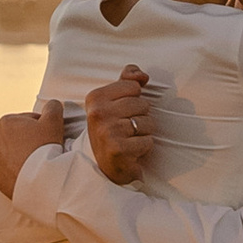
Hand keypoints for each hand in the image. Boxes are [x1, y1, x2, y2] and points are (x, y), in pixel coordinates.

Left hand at [0, 101, 67, 194]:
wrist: (37, 180)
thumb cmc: (45, 148)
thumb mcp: (54, 121)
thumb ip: (53, 107)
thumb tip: (51, 104)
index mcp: (6, 121)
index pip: (29, 120)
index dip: (43, 128)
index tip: (50, 137)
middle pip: (18, 137)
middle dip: (30, 141)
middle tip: (44, 150)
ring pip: (11, 153)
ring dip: (21, 155)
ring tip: (36, 163)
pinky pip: (6, 170)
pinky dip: (15, 170)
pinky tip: (27, 173)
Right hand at [84, 66, 155, 182]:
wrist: (106, 167)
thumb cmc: (113, 131)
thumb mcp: (115, 101)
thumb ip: (127, 81)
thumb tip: (142, 75)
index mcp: (95, 98)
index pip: (134, 86)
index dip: (134, 101)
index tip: (121, 114)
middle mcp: (97, 113)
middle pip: (142, 104)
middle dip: (140, 118)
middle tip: (126, 130)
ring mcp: (107, 131)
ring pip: (147, 122)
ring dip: (143, 133)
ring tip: (129, 140)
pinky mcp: (118, 149)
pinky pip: (148, 140)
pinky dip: (144, 147)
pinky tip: (131, 152)